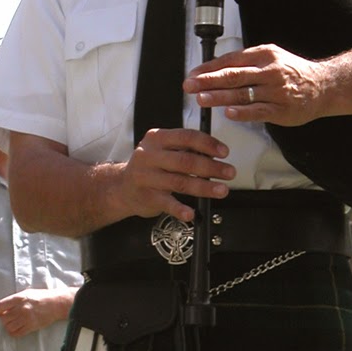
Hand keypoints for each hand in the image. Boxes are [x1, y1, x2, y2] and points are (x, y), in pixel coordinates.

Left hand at [0, 287, 72, 335]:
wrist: (56, 304)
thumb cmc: (42, 297)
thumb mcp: (27, 293)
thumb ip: (16, 299)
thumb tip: (6, 307)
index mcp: (19, 298)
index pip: (0, 306)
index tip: (0, 312)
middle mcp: (21, 308)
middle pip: (4, 318)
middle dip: (4, 319)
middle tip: (8, 319)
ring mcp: (26, 318)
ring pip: (9, 327)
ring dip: (8, 326)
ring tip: (12, 324)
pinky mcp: (32, 326)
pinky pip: (17, 333)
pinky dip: (14, 333)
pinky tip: (17, 329)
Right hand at [117, 127, 234, 224]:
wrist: (121, 188)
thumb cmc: (150, 167)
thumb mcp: (162, 150)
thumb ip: (184, 149)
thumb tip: (216, 154)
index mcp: (157, 138)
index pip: (186, 137)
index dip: (208, 144)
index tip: (224, 153)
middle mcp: (150, 155)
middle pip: (186, 161)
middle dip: (211, 167)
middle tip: (229, 172)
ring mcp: (147, 177)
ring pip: (180, 182)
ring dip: (204, 187)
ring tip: (222, 190)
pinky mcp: (147, 197)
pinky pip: (167, 204)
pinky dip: (180, 209)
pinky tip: (191, 213)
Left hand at [186, 44, 330, 126]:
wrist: (323, 86)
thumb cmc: (292, 72)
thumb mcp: (271, 58)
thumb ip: (247, 63)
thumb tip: (217, 69)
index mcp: (264, 55)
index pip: (231, 60)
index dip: (209, 68)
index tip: (193, 74)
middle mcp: (269, 71)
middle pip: (234, 75)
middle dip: (208, 81)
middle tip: (190, 86)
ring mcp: (276, 91)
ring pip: (243, 94)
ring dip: (220, 97)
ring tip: (202, 99)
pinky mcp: (281, 110)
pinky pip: (259, 111)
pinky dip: (243, 113)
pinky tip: (229, 113)